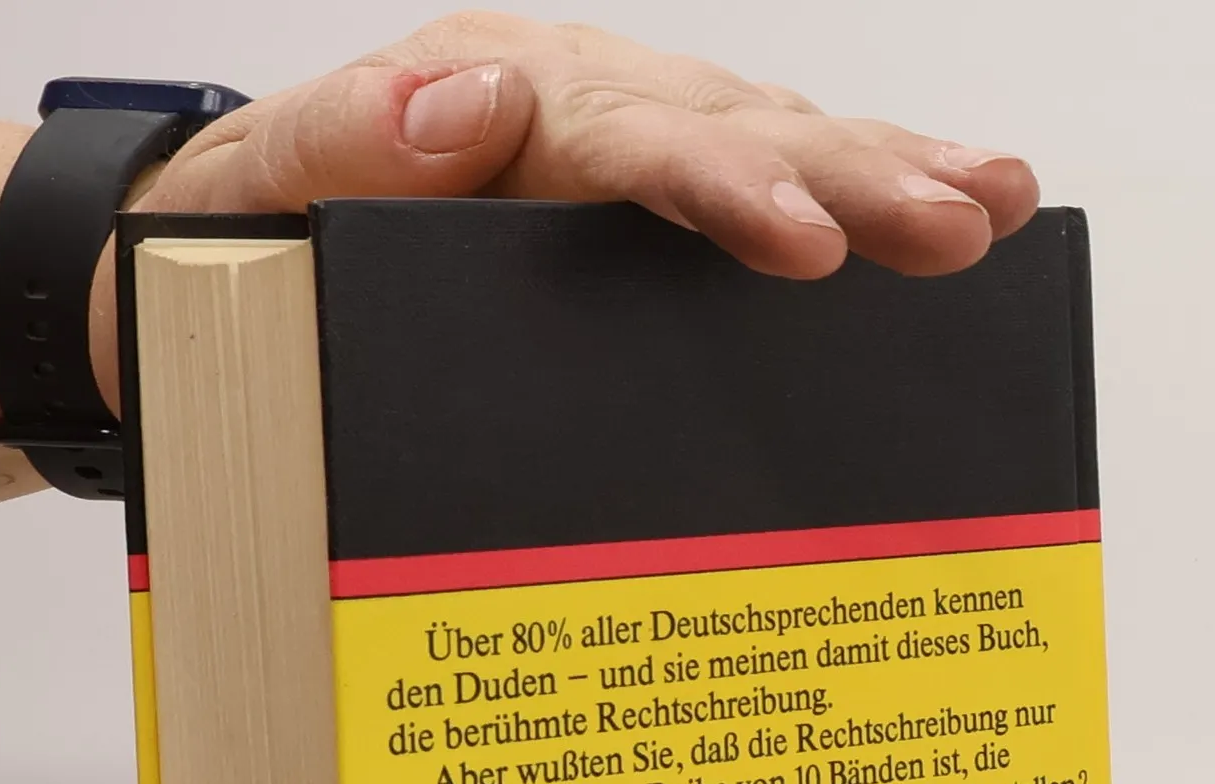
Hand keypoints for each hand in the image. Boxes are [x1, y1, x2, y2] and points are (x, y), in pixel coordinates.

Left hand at [137, 12, 1037, 280]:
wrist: (223, 251)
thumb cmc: (242, 230)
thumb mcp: (251, 188)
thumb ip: (341, 143)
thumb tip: (461, 104)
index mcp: (489, 101)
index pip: (625, 140)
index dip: (724, 189)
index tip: (806, 244)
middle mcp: (568, 108)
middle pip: (728, 129)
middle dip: (853, 177)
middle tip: (961, 221)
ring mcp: (611, 153)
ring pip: (764, 142)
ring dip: (884, 173)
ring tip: (992, 203)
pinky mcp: (631, 206)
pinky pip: (749, 184)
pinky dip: (847, 198)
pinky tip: (936, 210)